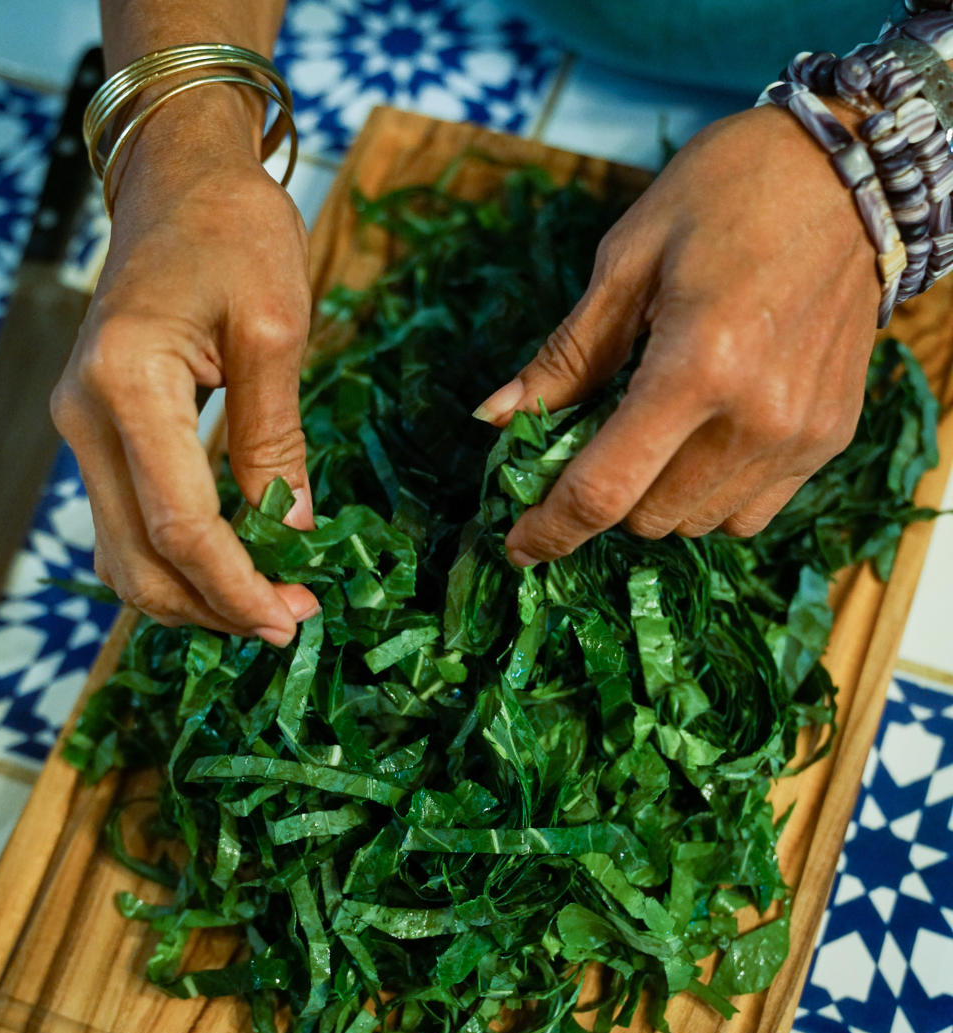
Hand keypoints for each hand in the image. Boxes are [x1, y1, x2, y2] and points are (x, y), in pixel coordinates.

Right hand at [51, 89, 316, 643]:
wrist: (180, 183)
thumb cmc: (235, 233)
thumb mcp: (275, 330)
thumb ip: (275, 439)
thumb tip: (292, 535)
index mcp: (126, 384)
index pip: (179, 525)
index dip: (237, 586)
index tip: (293, 619)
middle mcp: (85, 417)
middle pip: (138, 560)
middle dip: (215, 607)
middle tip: (290, 622)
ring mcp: (83, 430)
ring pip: (125, 555)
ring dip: (194, 596)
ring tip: (267, 605)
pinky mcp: (101, 435)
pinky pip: (129, 525)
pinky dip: (178, 563)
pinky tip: (235, 570)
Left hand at [474, 104, 880, 564]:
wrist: (849, 173)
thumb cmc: (727, 195)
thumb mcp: (626, 261)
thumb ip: (566, 357)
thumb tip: (495, 420)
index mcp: (696, 366)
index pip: (605, 490)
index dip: (551, 530)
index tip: (518, 547)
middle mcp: (756, 416)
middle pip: (648, 517)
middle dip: (605, 495)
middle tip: (594, 439)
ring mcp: (801, 434)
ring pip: (697, 524)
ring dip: (657, 498)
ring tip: (657, 429)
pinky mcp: (831, 437)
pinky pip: (750, 514)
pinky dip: (710, 497)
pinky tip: (704, 441)